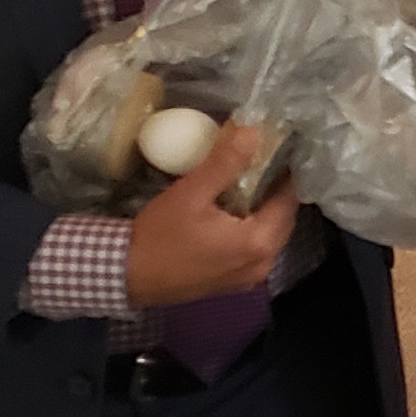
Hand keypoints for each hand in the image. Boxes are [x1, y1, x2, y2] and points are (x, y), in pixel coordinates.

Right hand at [125, 121, 294, 304]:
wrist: (127, 276)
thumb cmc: (159, 235)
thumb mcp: (190, 193)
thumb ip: (225, 163)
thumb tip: (253, 133)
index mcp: (258, 242)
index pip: (288, 200)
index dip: (284, 173)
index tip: (275, 151)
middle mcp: (263, 264)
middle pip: (284, 219)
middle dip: (275, 191)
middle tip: (259, 164)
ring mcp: (250, 278)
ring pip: (271, 236)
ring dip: (264, 211)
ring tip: (245, 185)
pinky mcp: (235, 284)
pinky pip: (256, 250)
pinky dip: (252, 230)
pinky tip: (232, 213)